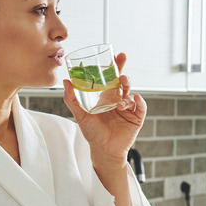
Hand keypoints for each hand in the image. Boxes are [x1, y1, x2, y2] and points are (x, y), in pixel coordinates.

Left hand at [63, 52, 146, 169]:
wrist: (103, 150)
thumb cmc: (92, 133)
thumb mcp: (80, 115)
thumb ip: (72, 99)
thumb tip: (66, 81)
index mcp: (106, 97)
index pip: (110, 78)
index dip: (112, 67)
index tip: (113, 55)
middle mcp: (118, 100)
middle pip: (122, 81)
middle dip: (122, 69)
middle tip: (122, 59)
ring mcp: (128, 108)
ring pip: (130, 92)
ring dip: (127, 86)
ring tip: (122, 87)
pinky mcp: (136, 118)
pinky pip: (140, 107)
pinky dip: (139, 101)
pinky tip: (134, 98)